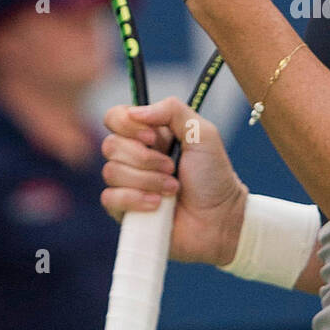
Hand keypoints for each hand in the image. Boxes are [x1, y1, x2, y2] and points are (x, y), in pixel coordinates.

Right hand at [101, 97, 247, 266]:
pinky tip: (158, 205)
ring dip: (148, 180)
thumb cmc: (213, 177)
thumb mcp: (203, 134)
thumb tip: (135, 112)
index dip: (127, 125)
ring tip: (173, 189)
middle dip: (145, 158)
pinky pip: (111, 198)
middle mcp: (134, 157)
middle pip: (110, 145)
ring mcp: (127, 184)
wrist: (219, 218)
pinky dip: (137, 199)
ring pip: (112, 172)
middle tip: (172, 168)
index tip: (153, 138)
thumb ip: (172, 111)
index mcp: (150, 135)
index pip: (115, 117)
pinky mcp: (124, 210)